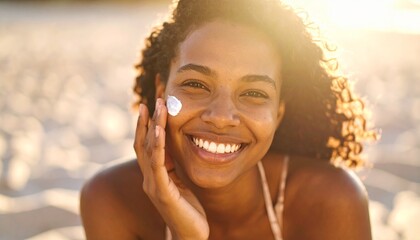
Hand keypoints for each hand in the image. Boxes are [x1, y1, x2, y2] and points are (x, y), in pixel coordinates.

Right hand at [134, 98, 208, 239]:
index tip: (152, 105)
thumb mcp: (180, 182)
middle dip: (147, 120)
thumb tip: (173, 146)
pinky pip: (157, 165)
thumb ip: (173, 166)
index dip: (147, 125)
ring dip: (152, 126)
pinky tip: (158, 131)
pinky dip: (156, 146)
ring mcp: (153, 185)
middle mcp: (148, 178)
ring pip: (148, 150)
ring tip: (157, 107)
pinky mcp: (161, 192)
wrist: (191, 235)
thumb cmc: (188, 209)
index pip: (146, 145)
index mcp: (154, 175)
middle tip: (153, 99)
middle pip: (143, 143)